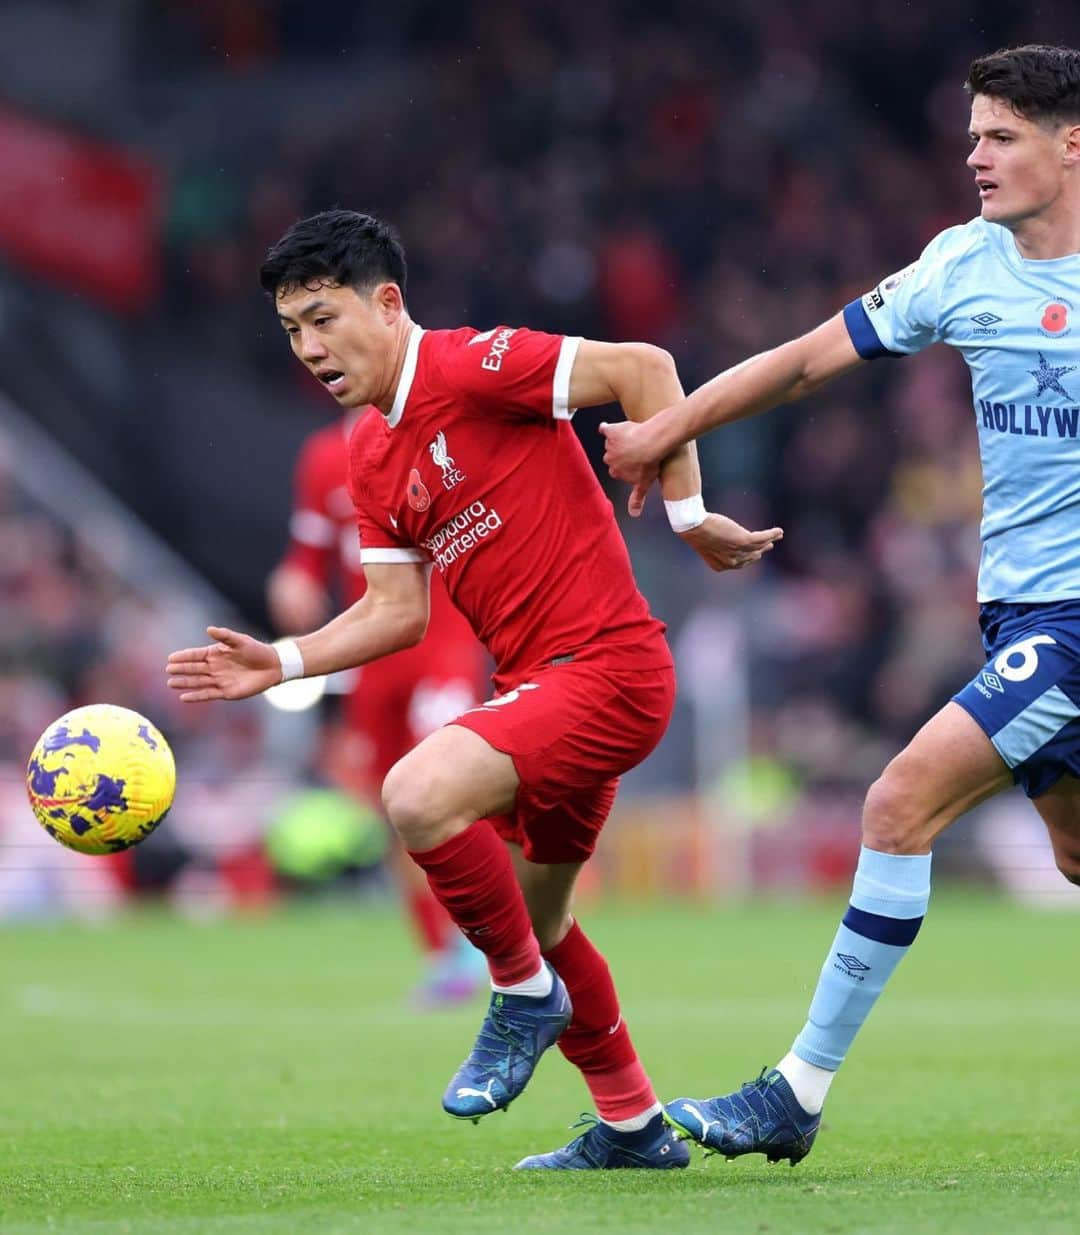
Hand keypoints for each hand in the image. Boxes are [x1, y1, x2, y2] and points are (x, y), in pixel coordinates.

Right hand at [166, 626, 281, 701]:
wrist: (272, 666)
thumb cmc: (256, 650)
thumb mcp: (240, 641)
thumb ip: (224, 636)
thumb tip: (209, 629)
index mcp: (216, 653)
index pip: (195, 655)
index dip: (183, 656)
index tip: (170, 658)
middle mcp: (215, 667)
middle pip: (194, 669)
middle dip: (181, 669)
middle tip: (168, 670)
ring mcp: (219, 680)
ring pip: (198, 682)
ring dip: (185, 683)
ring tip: (171, 683)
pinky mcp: (226, 692)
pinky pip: (208, 694)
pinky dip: (196, 696)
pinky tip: (184, 697)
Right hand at [599, 419, 662, 516]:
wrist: (652, 443)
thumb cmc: (650, 463)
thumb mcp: (644, 484)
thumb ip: (637, 499)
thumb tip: (634, 514)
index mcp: (616, 472)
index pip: (616, 470)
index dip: (625, 466)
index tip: (633, 463)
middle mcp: (609, 460)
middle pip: (612, 457)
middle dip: (620, 454)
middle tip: (634, 450)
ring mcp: (610, 445)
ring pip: (611, 443)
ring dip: (618, 441)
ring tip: (632, 438)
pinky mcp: (611, 431)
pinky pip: (604, 430)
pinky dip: (605, 429)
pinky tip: (606, 428)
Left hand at [678, 514, 783, 571]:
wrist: (693, 525)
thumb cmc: (696, 531)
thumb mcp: (707, 543)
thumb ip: (719, 547)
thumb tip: (726, 542)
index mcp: (721, 566)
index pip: (740, 563)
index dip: (750, 557)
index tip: (758, 552)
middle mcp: (731, 562)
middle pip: (751, 555)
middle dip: (761, 550)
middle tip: (769, 545)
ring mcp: (738, 551)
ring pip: (758, 546)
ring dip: (770, 540)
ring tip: (777, 535)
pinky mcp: (743, 540)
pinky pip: (762, 537)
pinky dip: (771, 534)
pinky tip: (778, 531)